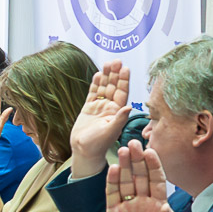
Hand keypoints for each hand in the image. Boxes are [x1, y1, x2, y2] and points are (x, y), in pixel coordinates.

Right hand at [68, 61, 130, 177]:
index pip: (122, 92)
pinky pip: (93, 93)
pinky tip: (98, 74)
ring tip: (107, 63)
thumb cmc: (97, 145)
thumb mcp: (110, 132)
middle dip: (115, 74)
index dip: (124, 80)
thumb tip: (129, 107)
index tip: (125, 69)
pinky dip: (95, 84)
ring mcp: (99, 107)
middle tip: (116, 61)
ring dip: (106, 76)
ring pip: (104, 88)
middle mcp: (110, 107)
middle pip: (114, 87)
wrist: (83, 151)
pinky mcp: (88, 108)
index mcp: (117, 112)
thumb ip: (119, 119)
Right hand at [104, 141, 180, 211]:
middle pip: (140, 176)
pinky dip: (111, 182)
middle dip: (137, 160)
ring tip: (122, 151)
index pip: (157, 180)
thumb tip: (168, 208)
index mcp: (159, 205)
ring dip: (123, 167)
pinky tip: (112, 170)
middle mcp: (143, 203)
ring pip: (125, 182)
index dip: (154, 166)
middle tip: (134, 143)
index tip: (151, 151)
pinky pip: (112, 195)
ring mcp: (127, 207)